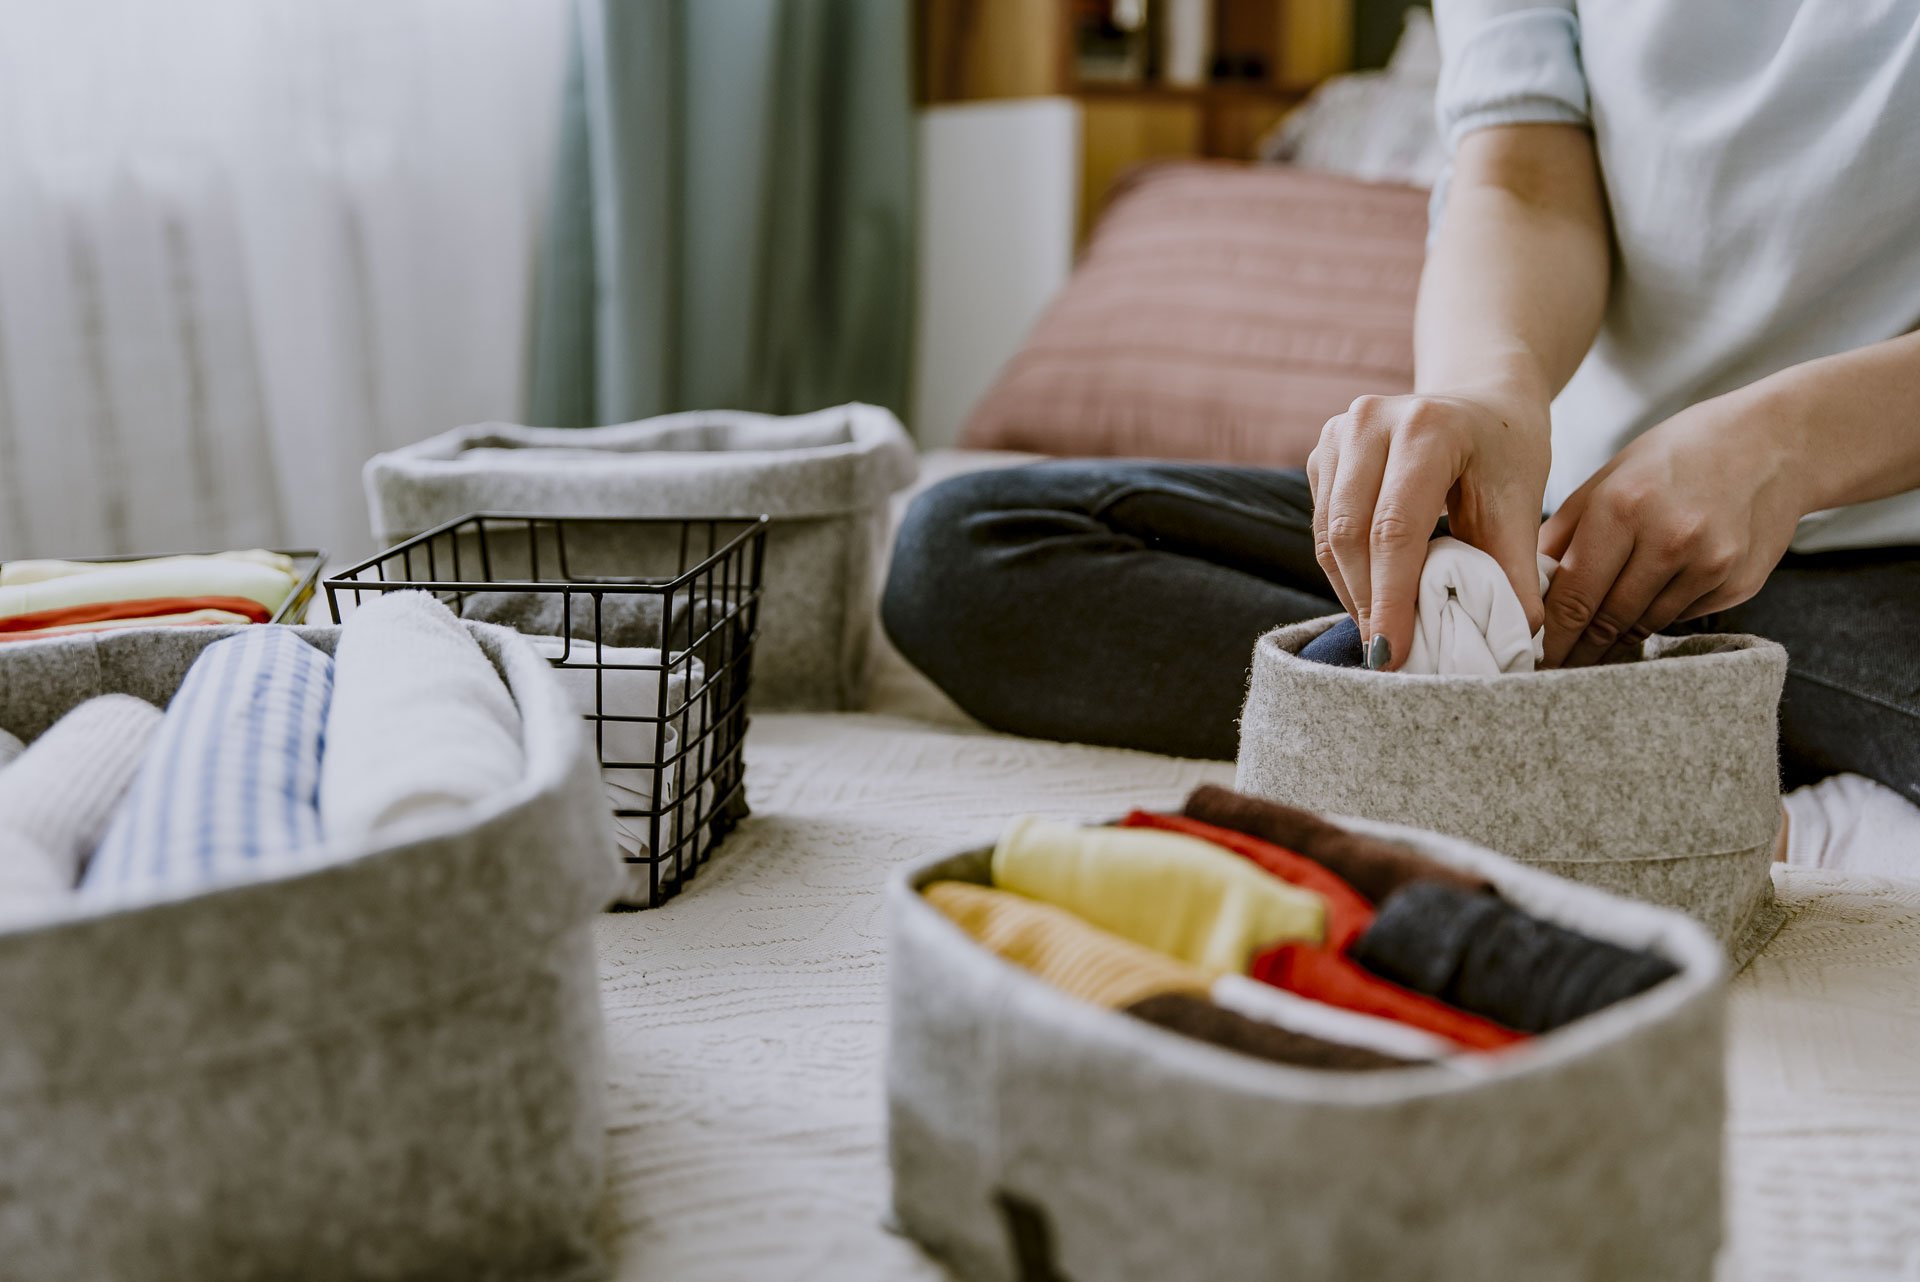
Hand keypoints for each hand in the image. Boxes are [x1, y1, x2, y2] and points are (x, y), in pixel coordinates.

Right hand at [1308, 390, 1551, 669]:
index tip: (1393, 654)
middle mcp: (1371, 421)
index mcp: (1427, 426)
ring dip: (1352, 592)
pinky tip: (1372, 596)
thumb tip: (1515, 640)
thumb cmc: (1505, 453)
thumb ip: (1515, 571)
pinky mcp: (1322, 453)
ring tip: (1381, 632)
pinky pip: (1321, 528)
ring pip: (1327, 536)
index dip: (1391, 598)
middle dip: (1367, 603)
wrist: (1482, 402)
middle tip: (1386, 656)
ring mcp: (1338, 433)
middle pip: (1350, 534)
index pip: (1395, 527)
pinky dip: (1345, 571)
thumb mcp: (1521, 504)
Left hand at [1538, 389, 1807, 667]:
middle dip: (1579, 648)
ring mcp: (1710, 564)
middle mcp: (1669, 539)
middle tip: (1556, 668)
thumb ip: (1564, 532)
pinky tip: (1656, 596)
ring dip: (1618, 634)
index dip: (1552, 637)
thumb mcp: (1610, 477)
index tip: (1534, 659)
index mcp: (1622, 507)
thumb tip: (1526, 585)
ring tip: (1597, 641)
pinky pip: (1682, 617)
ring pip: (1645, 625)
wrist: (1774, 444)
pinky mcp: (1739, 583)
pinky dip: (1661, 615)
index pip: (1573, 595)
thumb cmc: (1677, 456)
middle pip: (1608, 619)